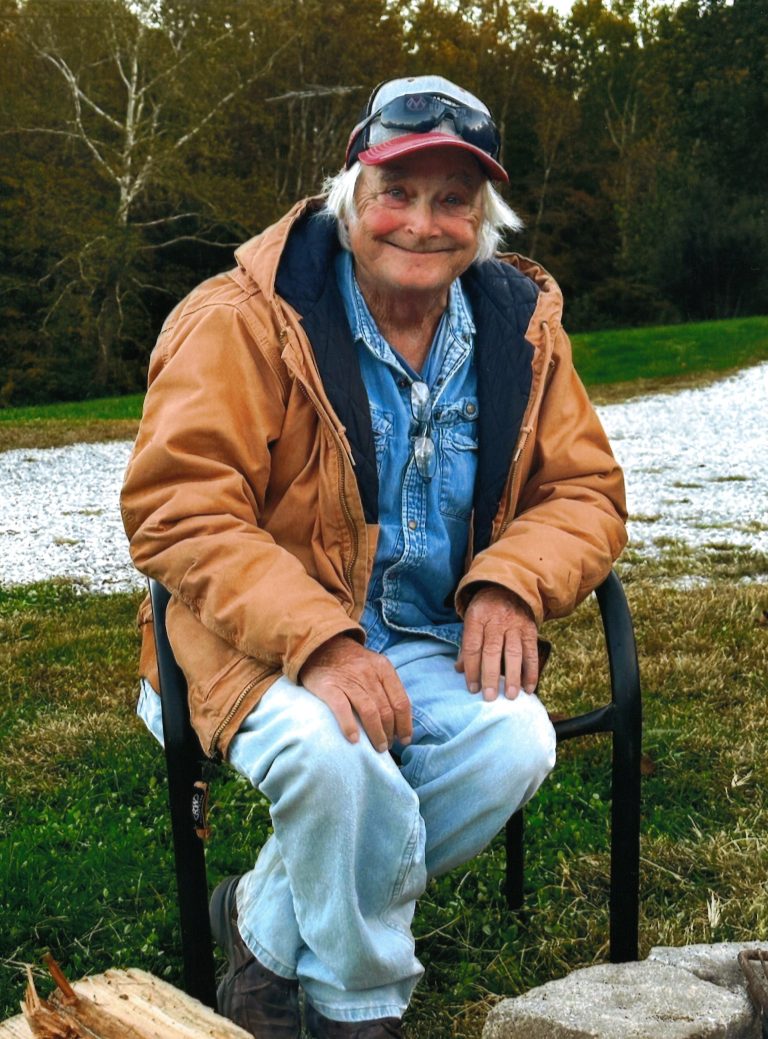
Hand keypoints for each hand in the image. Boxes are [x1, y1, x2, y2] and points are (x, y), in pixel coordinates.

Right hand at [299, 635, 411, 751]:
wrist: (320, 645)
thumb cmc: (351, 662)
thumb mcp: (374, 666)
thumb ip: (386, 686)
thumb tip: (400, 719)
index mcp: (384, 668)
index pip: (401, 701)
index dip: (405, 724)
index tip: (404, 739)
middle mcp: (368, 673)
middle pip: (386, 710)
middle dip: (390, 733)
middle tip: (387, 746)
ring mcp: (349, 680)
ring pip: (370, 712)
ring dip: (376, 734)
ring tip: (377, 747)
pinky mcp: (329, 686)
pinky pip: (342, 709)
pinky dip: (350, 726)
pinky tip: (354, 740)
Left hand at [457, 585, 538, 700]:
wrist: (508, 586)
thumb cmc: (485, 609)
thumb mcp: (471, 620)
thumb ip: (467, 645)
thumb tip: (459, 670)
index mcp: (477, 617)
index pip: (473, 646)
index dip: (471, 669)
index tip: (472, 689)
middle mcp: (496, 620)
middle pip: (492, 651)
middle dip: (490, 675)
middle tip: (489, 697)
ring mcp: (515, 624)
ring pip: (514, 653)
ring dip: (512, 676)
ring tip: (510, 695)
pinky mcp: (530, 629)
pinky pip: (531, 652)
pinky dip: (531, 671)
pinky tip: (528, 688)